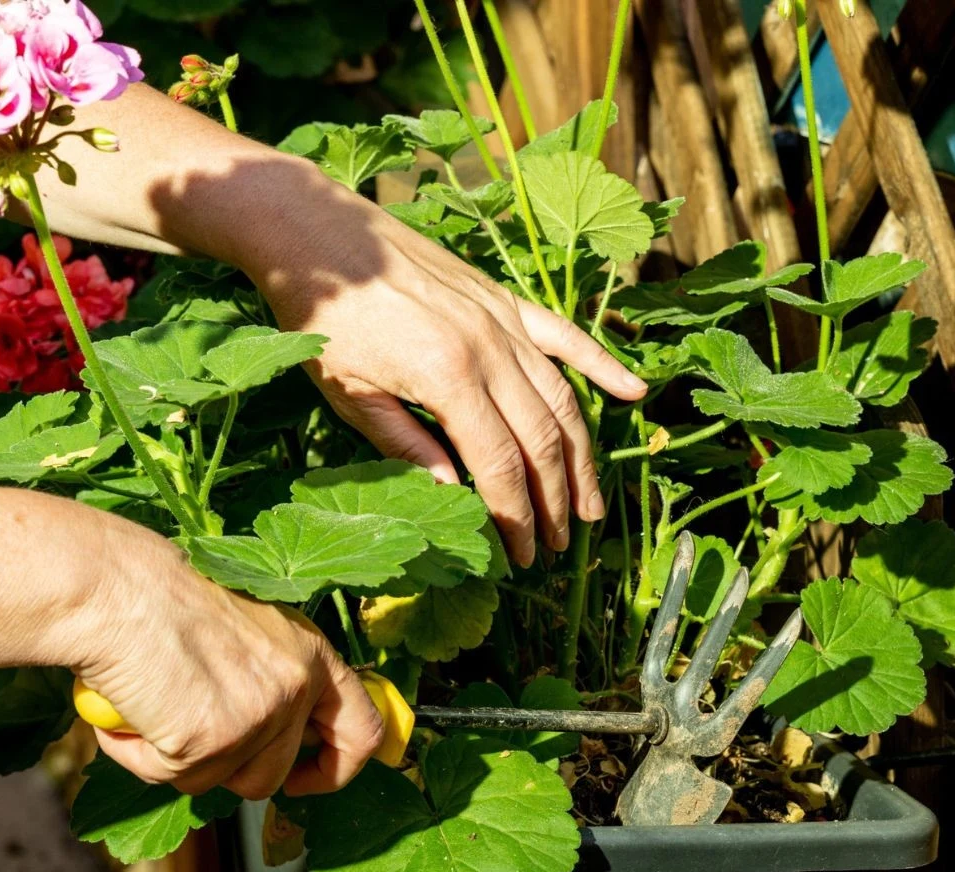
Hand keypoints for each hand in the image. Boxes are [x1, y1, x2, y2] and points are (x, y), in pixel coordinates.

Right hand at [62, 515, 383, 798]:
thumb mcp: (245, 631)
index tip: (304, 777)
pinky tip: (127, 711)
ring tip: (151, 705)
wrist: (118, 586)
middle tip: (191, 744)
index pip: (362, 730)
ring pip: (219, 782)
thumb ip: (267, 678)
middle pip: (273, 774)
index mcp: (311, 653)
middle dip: (227, 769)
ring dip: (181, 761)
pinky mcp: (211, 741)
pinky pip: (169, 776)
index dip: (338, 767)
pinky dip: (140, 754)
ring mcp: (257, 716)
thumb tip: (264, 734)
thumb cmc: (165, 596)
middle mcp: (295, 685)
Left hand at [248, 174, 647, 567]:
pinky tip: (633, 393)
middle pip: (542, 440)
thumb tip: (451, 496)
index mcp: (448, 378)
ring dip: (582, 457)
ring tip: (591, 504)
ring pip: (562, 398)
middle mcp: (490, 349)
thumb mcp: (351, 393)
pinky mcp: (504, 299)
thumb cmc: (324, 317)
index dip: (514, 517)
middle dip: (555, 500)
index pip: (498, 466)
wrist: (321, 234)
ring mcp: (504, 320)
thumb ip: (405, 445)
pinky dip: (602, 365)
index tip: (519, 555)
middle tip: (558, 546)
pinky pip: (566, 336)